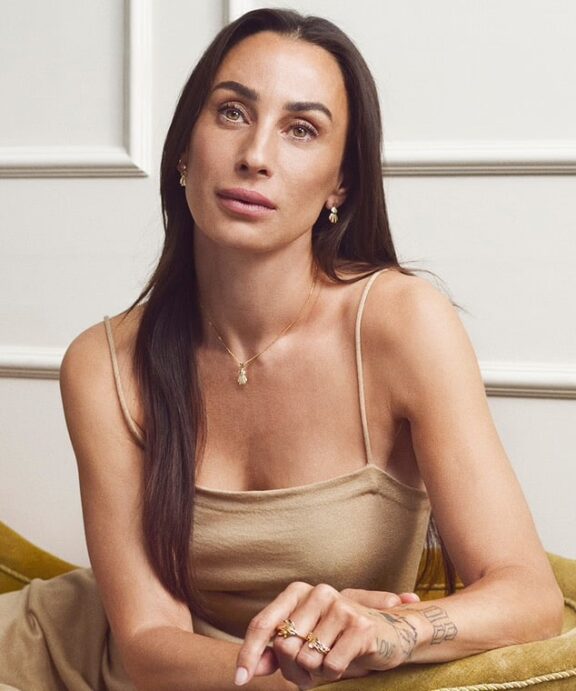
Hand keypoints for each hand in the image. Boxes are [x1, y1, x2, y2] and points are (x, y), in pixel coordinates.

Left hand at [234, 582, 422, 687]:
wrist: (389, 633)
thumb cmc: (339, 638)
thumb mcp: (305, 641)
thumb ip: (275, 652)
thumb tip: (251, 670)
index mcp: (298, 591)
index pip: (263, 624)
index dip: (248, 653)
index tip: (240, 680)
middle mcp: (317, 592)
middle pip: (283, 647)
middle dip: (293, 669)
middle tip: (312, 668)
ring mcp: (340, 606)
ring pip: (306, 659)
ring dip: (316, 672)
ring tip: (332, 659)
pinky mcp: (359, 626)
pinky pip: (330, 666)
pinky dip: (335, 673)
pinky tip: (347, 660)